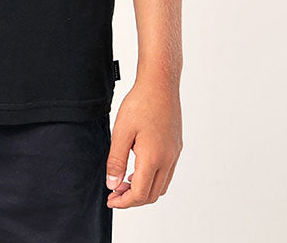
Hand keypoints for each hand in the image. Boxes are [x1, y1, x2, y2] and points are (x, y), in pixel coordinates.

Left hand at [105, 79, 182, 208]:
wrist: (160, 84)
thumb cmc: (141, 103)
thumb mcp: (121, 131)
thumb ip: (116, 160)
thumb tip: (112, 184)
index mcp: (153, 159)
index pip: (139, 194)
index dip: (123, 202)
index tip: (110, 200)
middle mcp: (167, 160)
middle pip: (152, 194)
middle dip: (132, 199)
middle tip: (114, 192)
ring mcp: (174, 154)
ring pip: (161, 186)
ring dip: (143, 190)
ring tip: (124, 182)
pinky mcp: (176, 146)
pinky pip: (166, 173)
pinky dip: (152, 179)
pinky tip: (138, 168)